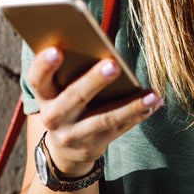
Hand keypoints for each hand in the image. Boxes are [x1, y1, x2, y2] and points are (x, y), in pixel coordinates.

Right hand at [26, 47, 162, 176]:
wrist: (65, 149)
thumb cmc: (67, 102)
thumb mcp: (60, 90)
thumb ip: (72, 70)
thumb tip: (101, 44)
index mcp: (43, 96)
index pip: (37, 79)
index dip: (44, 65)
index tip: (56, 50)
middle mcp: (54, 117)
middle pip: (74, 97)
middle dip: (94, 81)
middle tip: (113, 65)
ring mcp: (74, 135)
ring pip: (104, 118)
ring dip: (131, 105)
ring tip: (152, 94)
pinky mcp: (94, 145)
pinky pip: (120, 128)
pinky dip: (139, 114)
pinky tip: (155, 101)